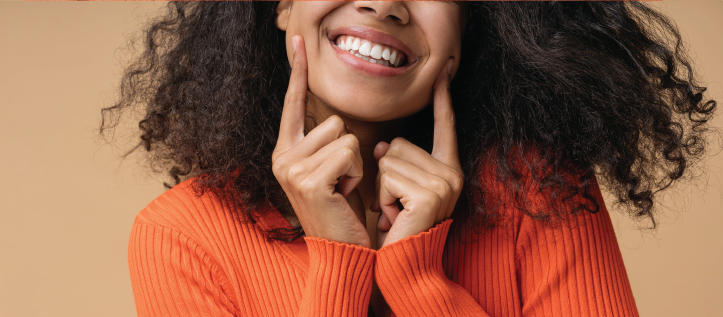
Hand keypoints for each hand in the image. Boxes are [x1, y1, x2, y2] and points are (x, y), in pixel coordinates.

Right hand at [271, 36, 368, 247]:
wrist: (342, 249)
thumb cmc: (342, 209)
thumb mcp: (331, 169)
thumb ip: (325, 142)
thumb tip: (335, 117)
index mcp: (285, 152)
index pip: (294, 104)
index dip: (297, 72)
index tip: (298, 42)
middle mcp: (282, 158)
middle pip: (333, 120)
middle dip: (349, 148)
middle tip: (341, 181)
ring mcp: (291, 169)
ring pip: (344, 134)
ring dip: (355, 161)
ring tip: (342, 187)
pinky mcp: (308, 180)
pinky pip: (350, 151)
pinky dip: (356, 172)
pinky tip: (343, 194)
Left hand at [373, 59, 462, 247]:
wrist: (403, 267)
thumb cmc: (397, 229)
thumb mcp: (396, 189)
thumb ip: (395, 161)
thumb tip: (381, 144)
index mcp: (448, 169)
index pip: (445, 126)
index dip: (443, 99)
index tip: (444, 69)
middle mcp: (453, 173)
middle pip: (399, 143)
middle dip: (385, 173)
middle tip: (395, 205)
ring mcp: (445, 183)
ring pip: (389, 159)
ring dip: (381, 188)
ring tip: (394, 213)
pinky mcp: (431, 194)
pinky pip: (388, 176)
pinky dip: (382, 197)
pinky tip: (394, 217)